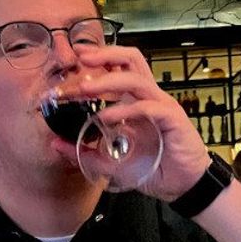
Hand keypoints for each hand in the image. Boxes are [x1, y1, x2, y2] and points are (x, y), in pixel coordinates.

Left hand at [53, 46, 209, 198]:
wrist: (184, 187)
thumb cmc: (156, 169)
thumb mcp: (114, 162)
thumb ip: (87, 153)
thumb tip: (56, 145)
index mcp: (138, 101)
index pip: (120, 68)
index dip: (99, 59)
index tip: (74, 58)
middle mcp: (151, 98)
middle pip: (131, 60)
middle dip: (105, 54)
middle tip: (80, 59)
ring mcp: (163, 106)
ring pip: (137, 79)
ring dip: (108, 81)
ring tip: (85, 89)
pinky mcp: (173, 120)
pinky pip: (147, 107)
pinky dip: (124, 110)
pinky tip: (105, 118)